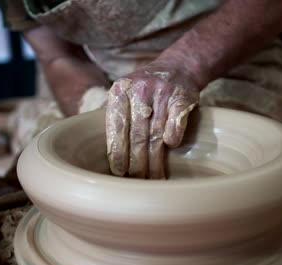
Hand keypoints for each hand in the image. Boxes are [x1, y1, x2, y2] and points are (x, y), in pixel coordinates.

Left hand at [106, 62, 199, 178]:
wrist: (178, 67)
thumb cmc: (146, 90)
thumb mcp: (125, 94)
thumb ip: (114, 116)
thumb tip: (98, 150)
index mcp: (120, 90)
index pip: (117, 127)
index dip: (118, 152)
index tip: (118, 171)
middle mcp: (140, 89)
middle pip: (137, 134)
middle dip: (137, 162)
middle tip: (136, 180)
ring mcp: (162, 92)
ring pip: (156, 133)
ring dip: (156, 160)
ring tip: (154, 177)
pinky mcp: (183, 96)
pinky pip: (176, 123)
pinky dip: (173, 138)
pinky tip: (170, 149)